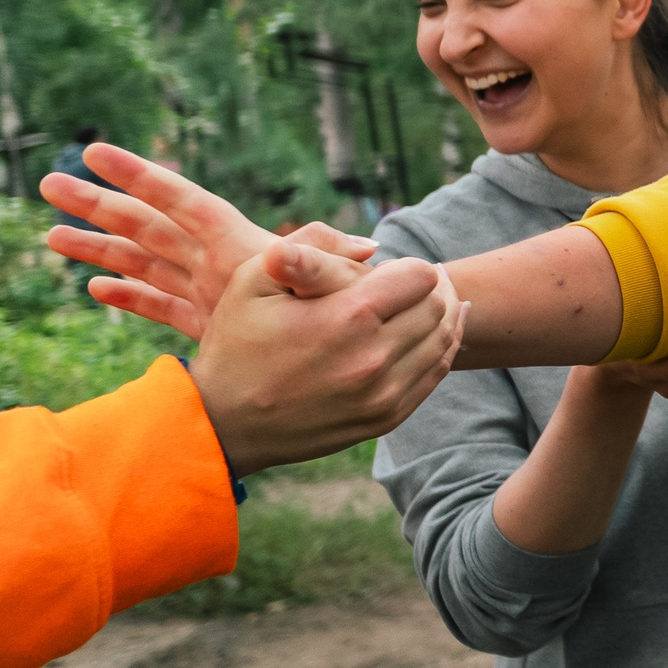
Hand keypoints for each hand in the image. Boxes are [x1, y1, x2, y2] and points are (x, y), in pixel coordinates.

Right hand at [43, 144, 375, 339]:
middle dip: (100, 204)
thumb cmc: (347, 309)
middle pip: (147, 225)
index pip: (183, 201)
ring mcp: (208, 290)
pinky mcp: (209, 321)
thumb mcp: (336, 284)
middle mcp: (216, 261)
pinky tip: (94, 291)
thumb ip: (333, 261)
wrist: (349, 347)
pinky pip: (160, 305)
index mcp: (237, 246)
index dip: (142, 176)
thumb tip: (363, 246)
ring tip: (48, 234)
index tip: (96, 151)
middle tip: (48, 182)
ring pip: (142, 261)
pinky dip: (130, 298)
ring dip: (98, 248)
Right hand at [189, 242, 465, 476]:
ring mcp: (383, 394)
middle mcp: (374, 358)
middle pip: (437, 306)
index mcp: (348, 317)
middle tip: (421, 280)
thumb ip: (311, 246)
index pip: (419, 276)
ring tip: (432, 300)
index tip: (394, 269)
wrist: (224, 423)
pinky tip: (437, 332)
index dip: (410, 266)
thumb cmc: (236, 344)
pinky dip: (440, 349)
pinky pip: (434, 375)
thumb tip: (372, 244)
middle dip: (431, 288)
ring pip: (442, 341)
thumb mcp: (255, 280)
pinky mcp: (386, 418)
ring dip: (442, 316)